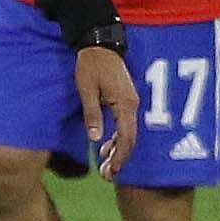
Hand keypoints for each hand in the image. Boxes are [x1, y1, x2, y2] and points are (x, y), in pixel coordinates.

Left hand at [74, 44, 138, 179]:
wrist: (100, 44)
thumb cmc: (91, 65)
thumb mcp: (87, 90)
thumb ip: (92, 114)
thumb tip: (95, 139)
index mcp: (124, 104)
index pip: (126, 137)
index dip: (120, 157)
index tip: (111, 172)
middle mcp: (132, 105)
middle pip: (130, 139)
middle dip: (120, 159)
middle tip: (107, 176)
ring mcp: (130, 103)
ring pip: (128, 133)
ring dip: (118, 151)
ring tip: (105, 167)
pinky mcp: (126, 100)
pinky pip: (125, 125)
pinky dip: (117, 139)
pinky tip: (106, 148)